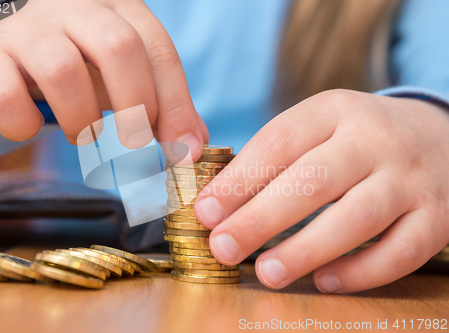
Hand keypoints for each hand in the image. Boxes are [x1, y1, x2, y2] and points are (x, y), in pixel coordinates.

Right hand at [0, 0, 207, 153]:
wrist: (7, 46)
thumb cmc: (79, 63)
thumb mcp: (125, 74)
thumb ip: (163, 105)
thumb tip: (192, 147)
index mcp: (117, 9)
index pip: (158, 49)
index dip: (176, 105)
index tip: (183, 152)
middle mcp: (73, 8)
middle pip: (118, 47)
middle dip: (135, 107)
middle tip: (135, 146)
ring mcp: (25, 27)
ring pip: (62, 70)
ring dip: (81, 121)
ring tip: (82, 135)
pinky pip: (4, 94)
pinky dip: (23, 124)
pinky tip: (28, 127)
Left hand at [195, 89, 448, 292]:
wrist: (438, 135)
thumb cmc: (357, 139)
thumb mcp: (319, 126)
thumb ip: (274, 157)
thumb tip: (217, 204)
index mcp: (335, 110)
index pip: (279, 142)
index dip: (238, 180)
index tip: (205, 211)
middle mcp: (375, 139)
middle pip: (314, 181)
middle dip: (261, 219)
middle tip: (223, 248)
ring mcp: (410, 178)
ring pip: (357, 217)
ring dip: (306, 249)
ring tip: (267, 272)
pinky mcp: (436, 216)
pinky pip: (399, 251)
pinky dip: (359, 272)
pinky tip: (323, 280)